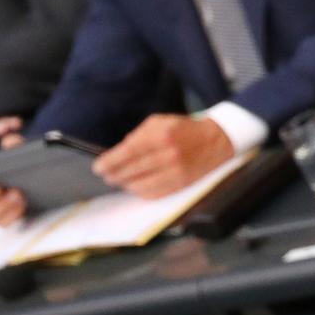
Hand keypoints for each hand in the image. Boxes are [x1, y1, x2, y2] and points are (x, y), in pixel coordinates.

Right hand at [0, 131, 28, 225]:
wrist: (35, 174)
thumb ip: (9, 141)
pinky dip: (12, 213)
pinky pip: (3, 221)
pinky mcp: (3, 216)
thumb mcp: (12, 146)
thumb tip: (9, 142)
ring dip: (0, 204)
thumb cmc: (13, 158)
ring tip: (15, 193)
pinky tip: (22, 203)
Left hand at [94, 114, 233, 198]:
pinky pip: (154, 193)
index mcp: (161, 136)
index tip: (98, 167)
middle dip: (114, 174)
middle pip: (132, 171)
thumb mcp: (160, 121)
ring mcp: (176, 172)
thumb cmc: (184, 129)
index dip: (110, 162)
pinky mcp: (181, 184)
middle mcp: (168, 155)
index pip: (128, 153)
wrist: (216, 140)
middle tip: (106, 175)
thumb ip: (138, 134)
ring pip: (141, 185)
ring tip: (119, 180)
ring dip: (126, 184)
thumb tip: (119, 152)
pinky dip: (140, 191)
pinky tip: (135, 186)